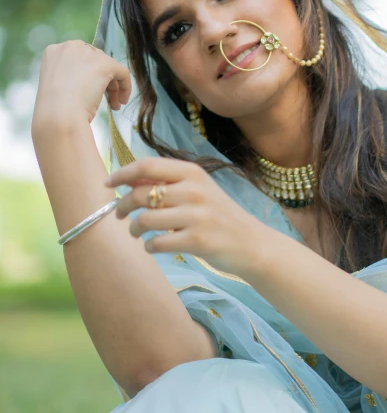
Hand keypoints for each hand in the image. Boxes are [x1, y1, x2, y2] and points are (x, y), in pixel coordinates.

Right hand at [32, 40, 131, 133]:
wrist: (58, 116)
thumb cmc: (54, 109)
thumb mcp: (57, 86)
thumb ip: (70, 77)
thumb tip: (89, 81)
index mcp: (54, 52)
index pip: (79, 58)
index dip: (87, 75)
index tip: (89, 91)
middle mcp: (70, 47)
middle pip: (95, 61)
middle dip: (102, 80)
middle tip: (106, 100)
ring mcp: (88, 54)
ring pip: (109, 67)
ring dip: (113, 87)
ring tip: (114, 105)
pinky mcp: (105, 64)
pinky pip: (123, 72)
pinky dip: (126, 86)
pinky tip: (122, 101)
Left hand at [104, 156, 264, 277]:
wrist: (251, 243)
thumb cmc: (219, 215)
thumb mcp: (198, 190)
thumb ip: (167, 183)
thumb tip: (128, 180)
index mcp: (192, 173)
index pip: (147, 166)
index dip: (122, 173)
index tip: (108, 184)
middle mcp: (194, 190)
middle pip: (140, 194)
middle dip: (122, 207)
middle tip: (120, 216)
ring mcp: (196, 216)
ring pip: (145, 220)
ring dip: (134, 229)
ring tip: (137, 234)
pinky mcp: (197, 240)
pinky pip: (157, 243)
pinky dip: (149, 246)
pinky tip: (153, 247)